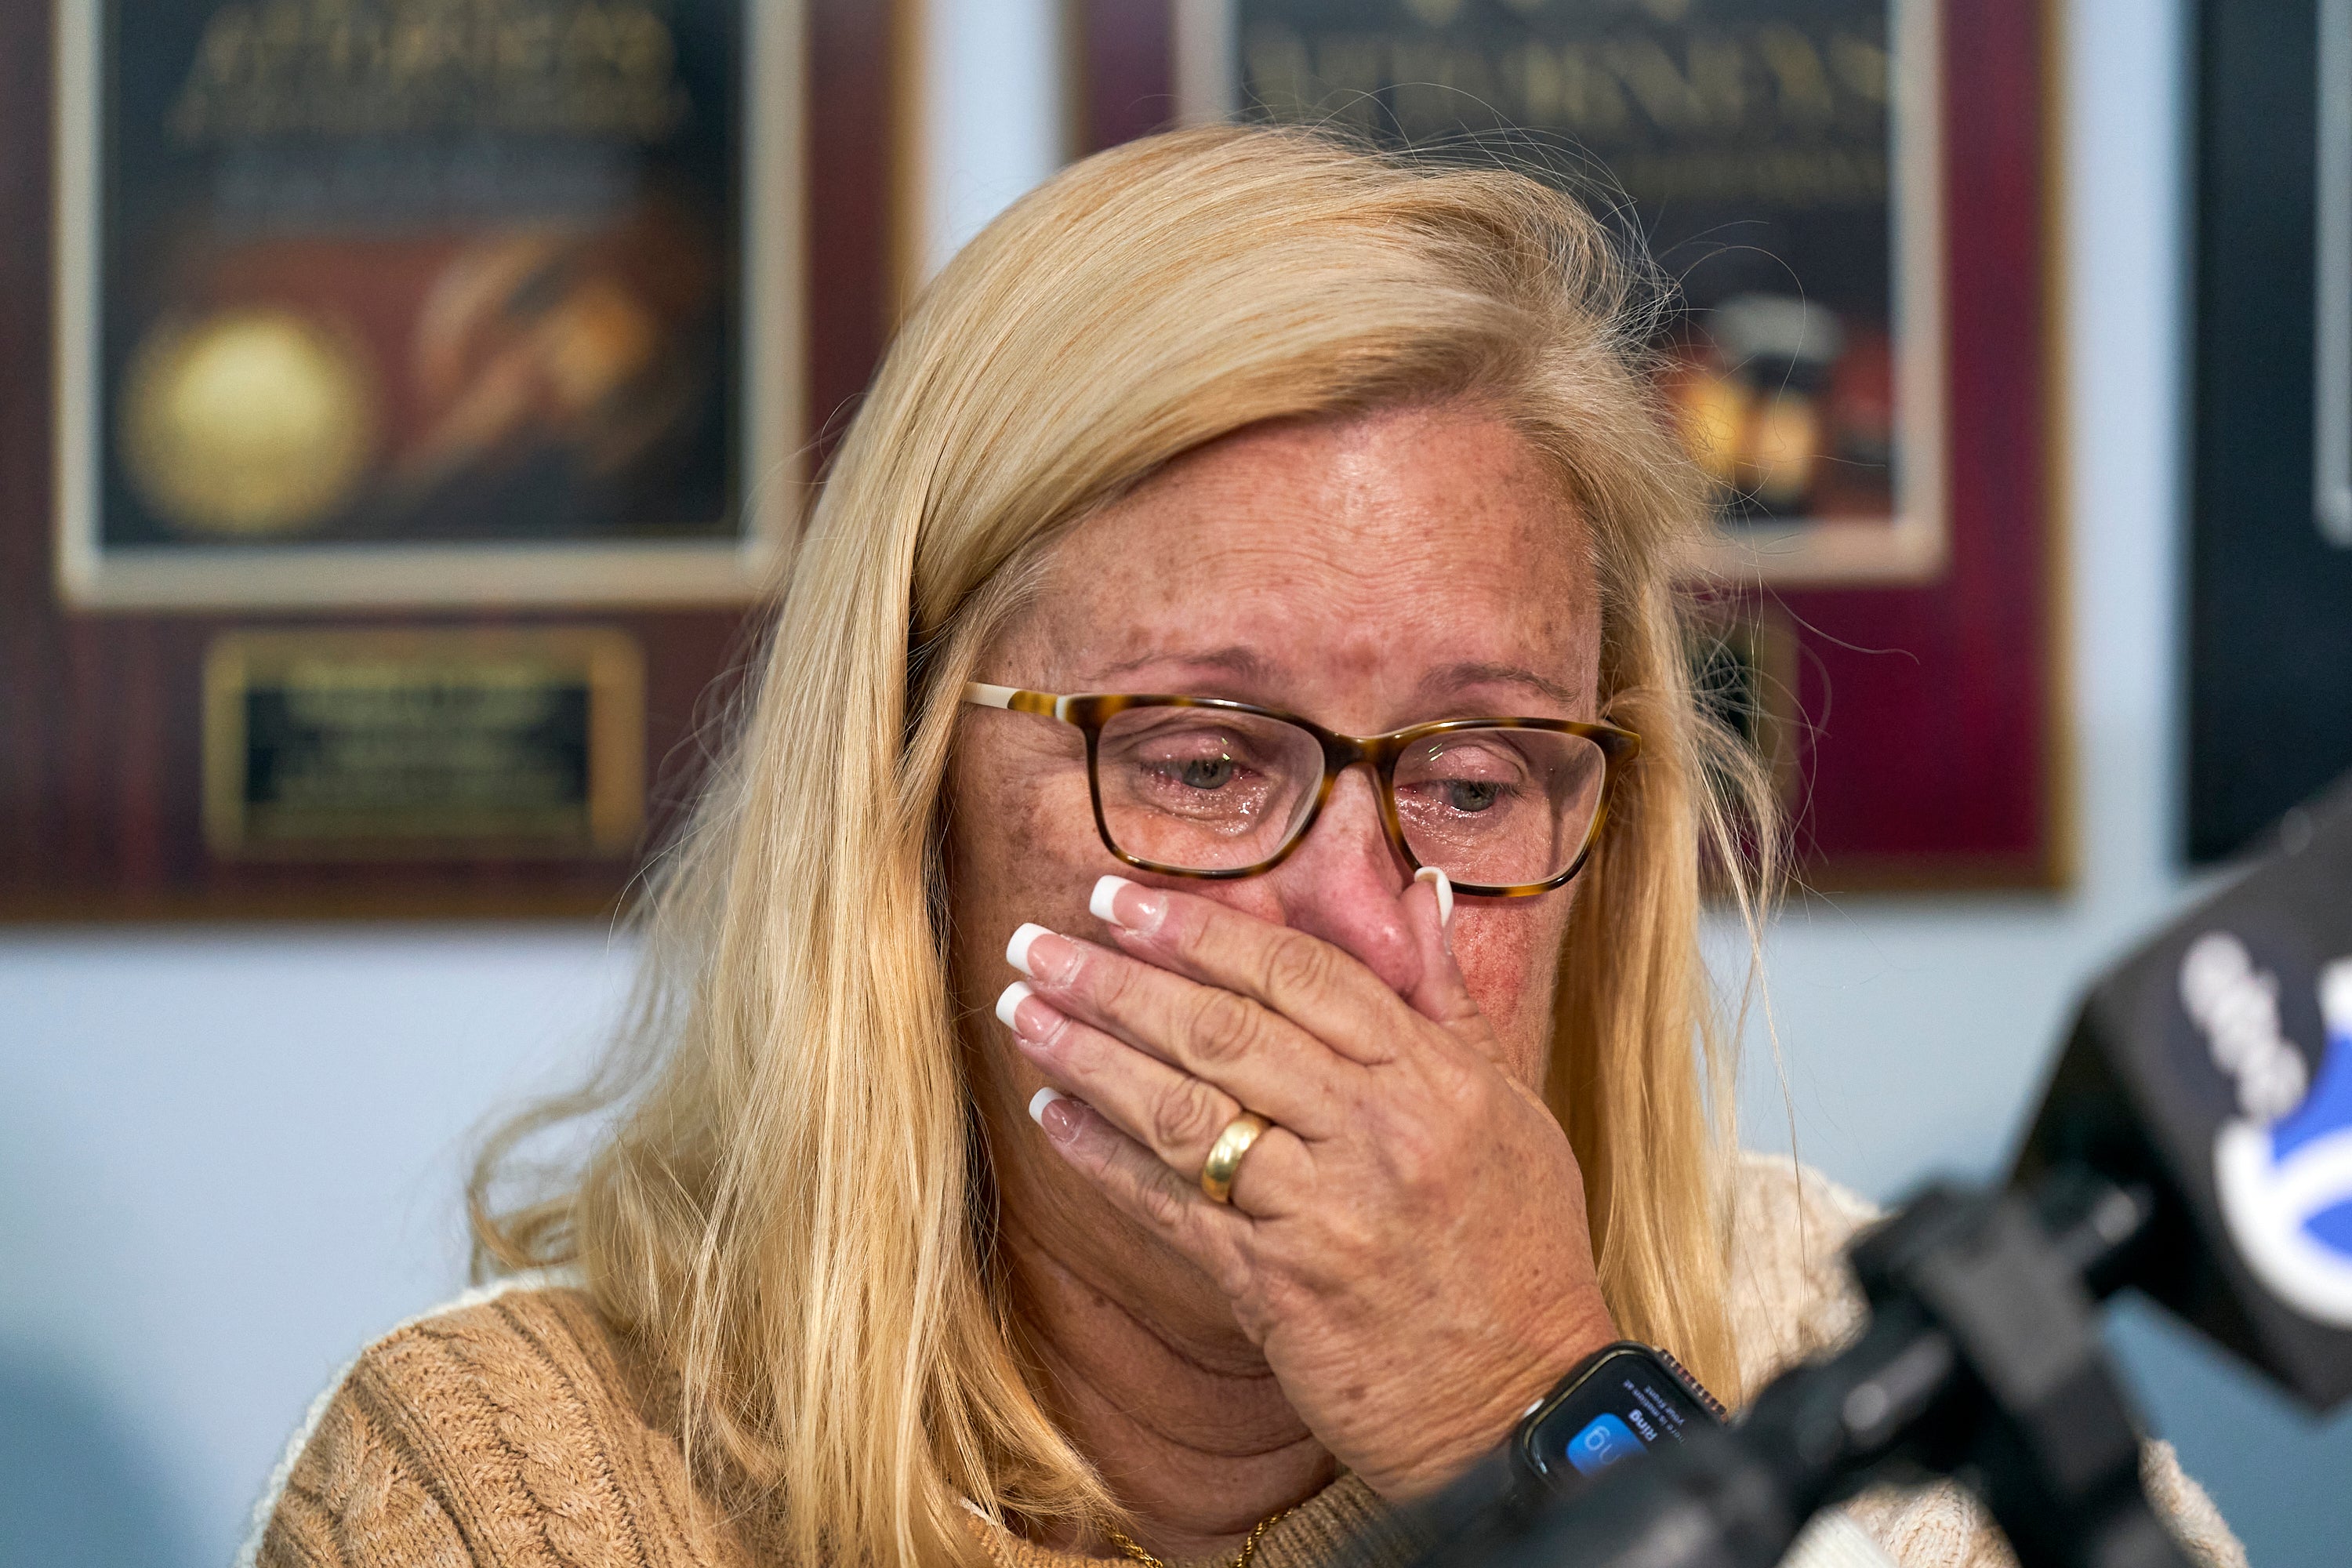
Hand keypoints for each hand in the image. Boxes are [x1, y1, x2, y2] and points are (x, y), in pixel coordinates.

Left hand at [994, 873, 1617, 1498]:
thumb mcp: (1510, 1108)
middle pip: (1222, 1030)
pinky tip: (1049, 1112)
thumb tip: (1416, 890)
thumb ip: (1446, 998)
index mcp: (1431, 1078)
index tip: (1122, 898)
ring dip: (1088, 1056)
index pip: (1297, 974)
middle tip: (1037, 942)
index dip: (1199, 929)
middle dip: (1116, 980)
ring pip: (1182, 1111)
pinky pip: (1168, 1206)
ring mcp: (1322, 1211)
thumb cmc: (1519, 1251)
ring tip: (1021, 1011)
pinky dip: (1100, 1156)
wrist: (1525, 1405)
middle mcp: (1375, 1132)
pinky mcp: (1276, 1287)